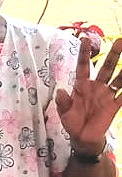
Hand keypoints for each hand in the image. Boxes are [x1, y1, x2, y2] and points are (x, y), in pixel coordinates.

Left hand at [56, 38, 121, 154]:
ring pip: (118, 78)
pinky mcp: (114, 105)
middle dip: (113, 55)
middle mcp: (96, 87)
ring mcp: (106, 95)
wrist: (82, 137)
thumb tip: (60, 91)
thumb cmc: (71, 122)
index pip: (83, 66)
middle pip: (106, 68)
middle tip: (120, 40)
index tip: (84, 39)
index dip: (84, 54)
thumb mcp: (64, 113)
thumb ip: (63, 102)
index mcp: (81, 86)